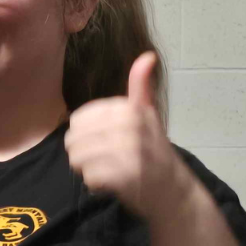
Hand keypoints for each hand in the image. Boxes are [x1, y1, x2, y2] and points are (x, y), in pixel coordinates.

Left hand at [64, 50, 190, 220]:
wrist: (172, 189)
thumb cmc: (154, 150)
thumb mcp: (148, 114)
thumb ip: (141, 88)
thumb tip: (147, 56)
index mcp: (131, 109)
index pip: (78, 119)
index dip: (82, 134)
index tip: (102, 140)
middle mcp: (130, 127)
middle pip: (73, 140)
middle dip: (81, 153)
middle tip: (102, 158)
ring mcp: (128, 152)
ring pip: (78, 159)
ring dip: (87, 168)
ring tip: (105, 168)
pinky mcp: (125, 177)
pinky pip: (89, 178)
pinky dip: (96, 184)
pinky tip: (111, 182)